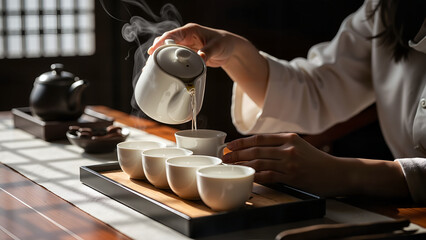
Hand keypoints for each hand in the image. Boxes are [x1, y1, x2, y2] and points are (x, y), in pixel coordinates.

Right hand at [148, 23, 237, 67]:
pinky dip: (168, 63)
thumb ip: (208, 52)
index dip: (161, 42)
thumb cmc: (224, 44)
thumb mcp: (217, 47)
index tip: (153, 51)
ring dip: (160, 59)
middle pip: (166, 43)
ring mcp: (184, 46)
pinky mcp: (186, 54)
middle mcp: (185, 37)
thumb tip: (200, 58)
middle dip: (157, 52)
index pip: (172, 35)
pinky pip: (174, 58)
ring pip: (168, 51)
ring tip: (151, 69)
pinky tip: (162, 71)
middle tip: (150, 64)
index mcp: (190, 31)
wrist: (229, 49)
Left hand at [223, 133, 409, 198]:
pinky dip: (256, 177)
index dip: (241, 142)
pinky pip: (269, 177)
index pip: (259, 138)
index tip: (230, 146)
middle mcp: (288, 148)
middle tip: (225, 157)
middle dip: (237, 154)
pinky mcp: (293, 177)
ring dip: (243, 165)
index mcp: (289, 137)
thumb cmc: (316, 160)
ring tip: (231, 167)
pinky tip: (247, 178)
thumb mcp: (299, 145)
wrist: (337, 172)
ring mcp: (290, 163)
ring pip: (260, 163)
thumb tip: (256, 147)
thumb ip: (280, 144)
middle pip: (256, 150)